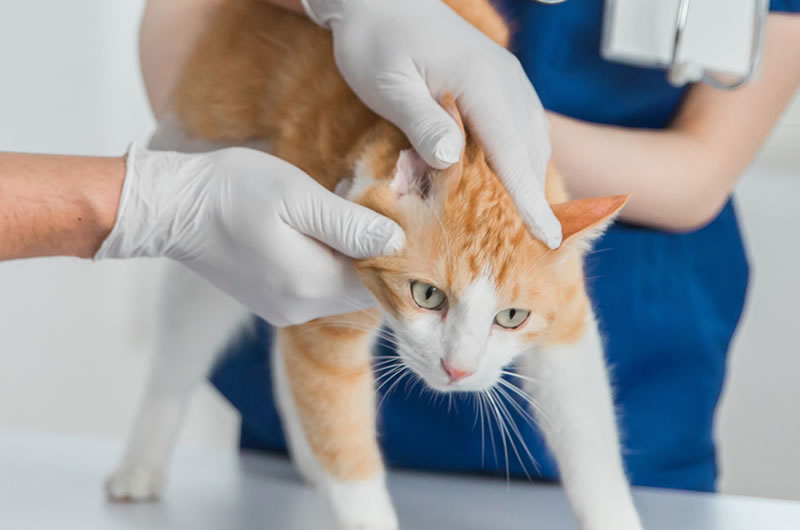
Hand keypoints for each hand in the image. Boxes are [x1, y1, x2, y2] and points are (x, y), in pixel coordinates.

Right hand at [95, 144, 404, 326]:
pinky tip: (325, 232)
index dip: (400, 254)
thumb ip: (350, 224)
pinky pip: (319, 290)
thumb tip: (397, 243)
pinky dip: (332, 266)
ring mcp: (284, 310)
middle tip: (384, 211)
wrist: (171, 208)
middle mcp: (300, 309)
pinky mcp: (272, 303)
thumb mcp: (297, 196)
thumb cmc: (232, 190)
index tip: (407, 219)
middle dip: (379, 256)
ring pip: (343, 291)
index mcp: (310, 285)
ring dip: (355, 260)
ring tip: (355, 216)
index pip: (381, 283)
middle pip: (364, 291)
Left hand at [302, 0, 561, 247]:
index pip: (513, 153)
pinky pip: (523, 128)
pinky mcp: (501, 84)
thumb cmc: (378, 43)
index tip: (548, 238)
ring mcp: (509, 81)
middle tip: (536, 248)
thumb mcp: (390, 85)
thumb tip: (452, 160)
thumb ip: (421, 123)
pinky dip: (522, 160)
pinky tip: (510, 184)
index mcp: (482, 84)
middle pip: (532, 151)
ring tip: (527, 225)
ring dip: (530, 181)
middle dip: (536, 199)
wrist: (383, 1)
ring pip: (533, 141)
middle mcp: (507, 82)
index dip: (529, 200)